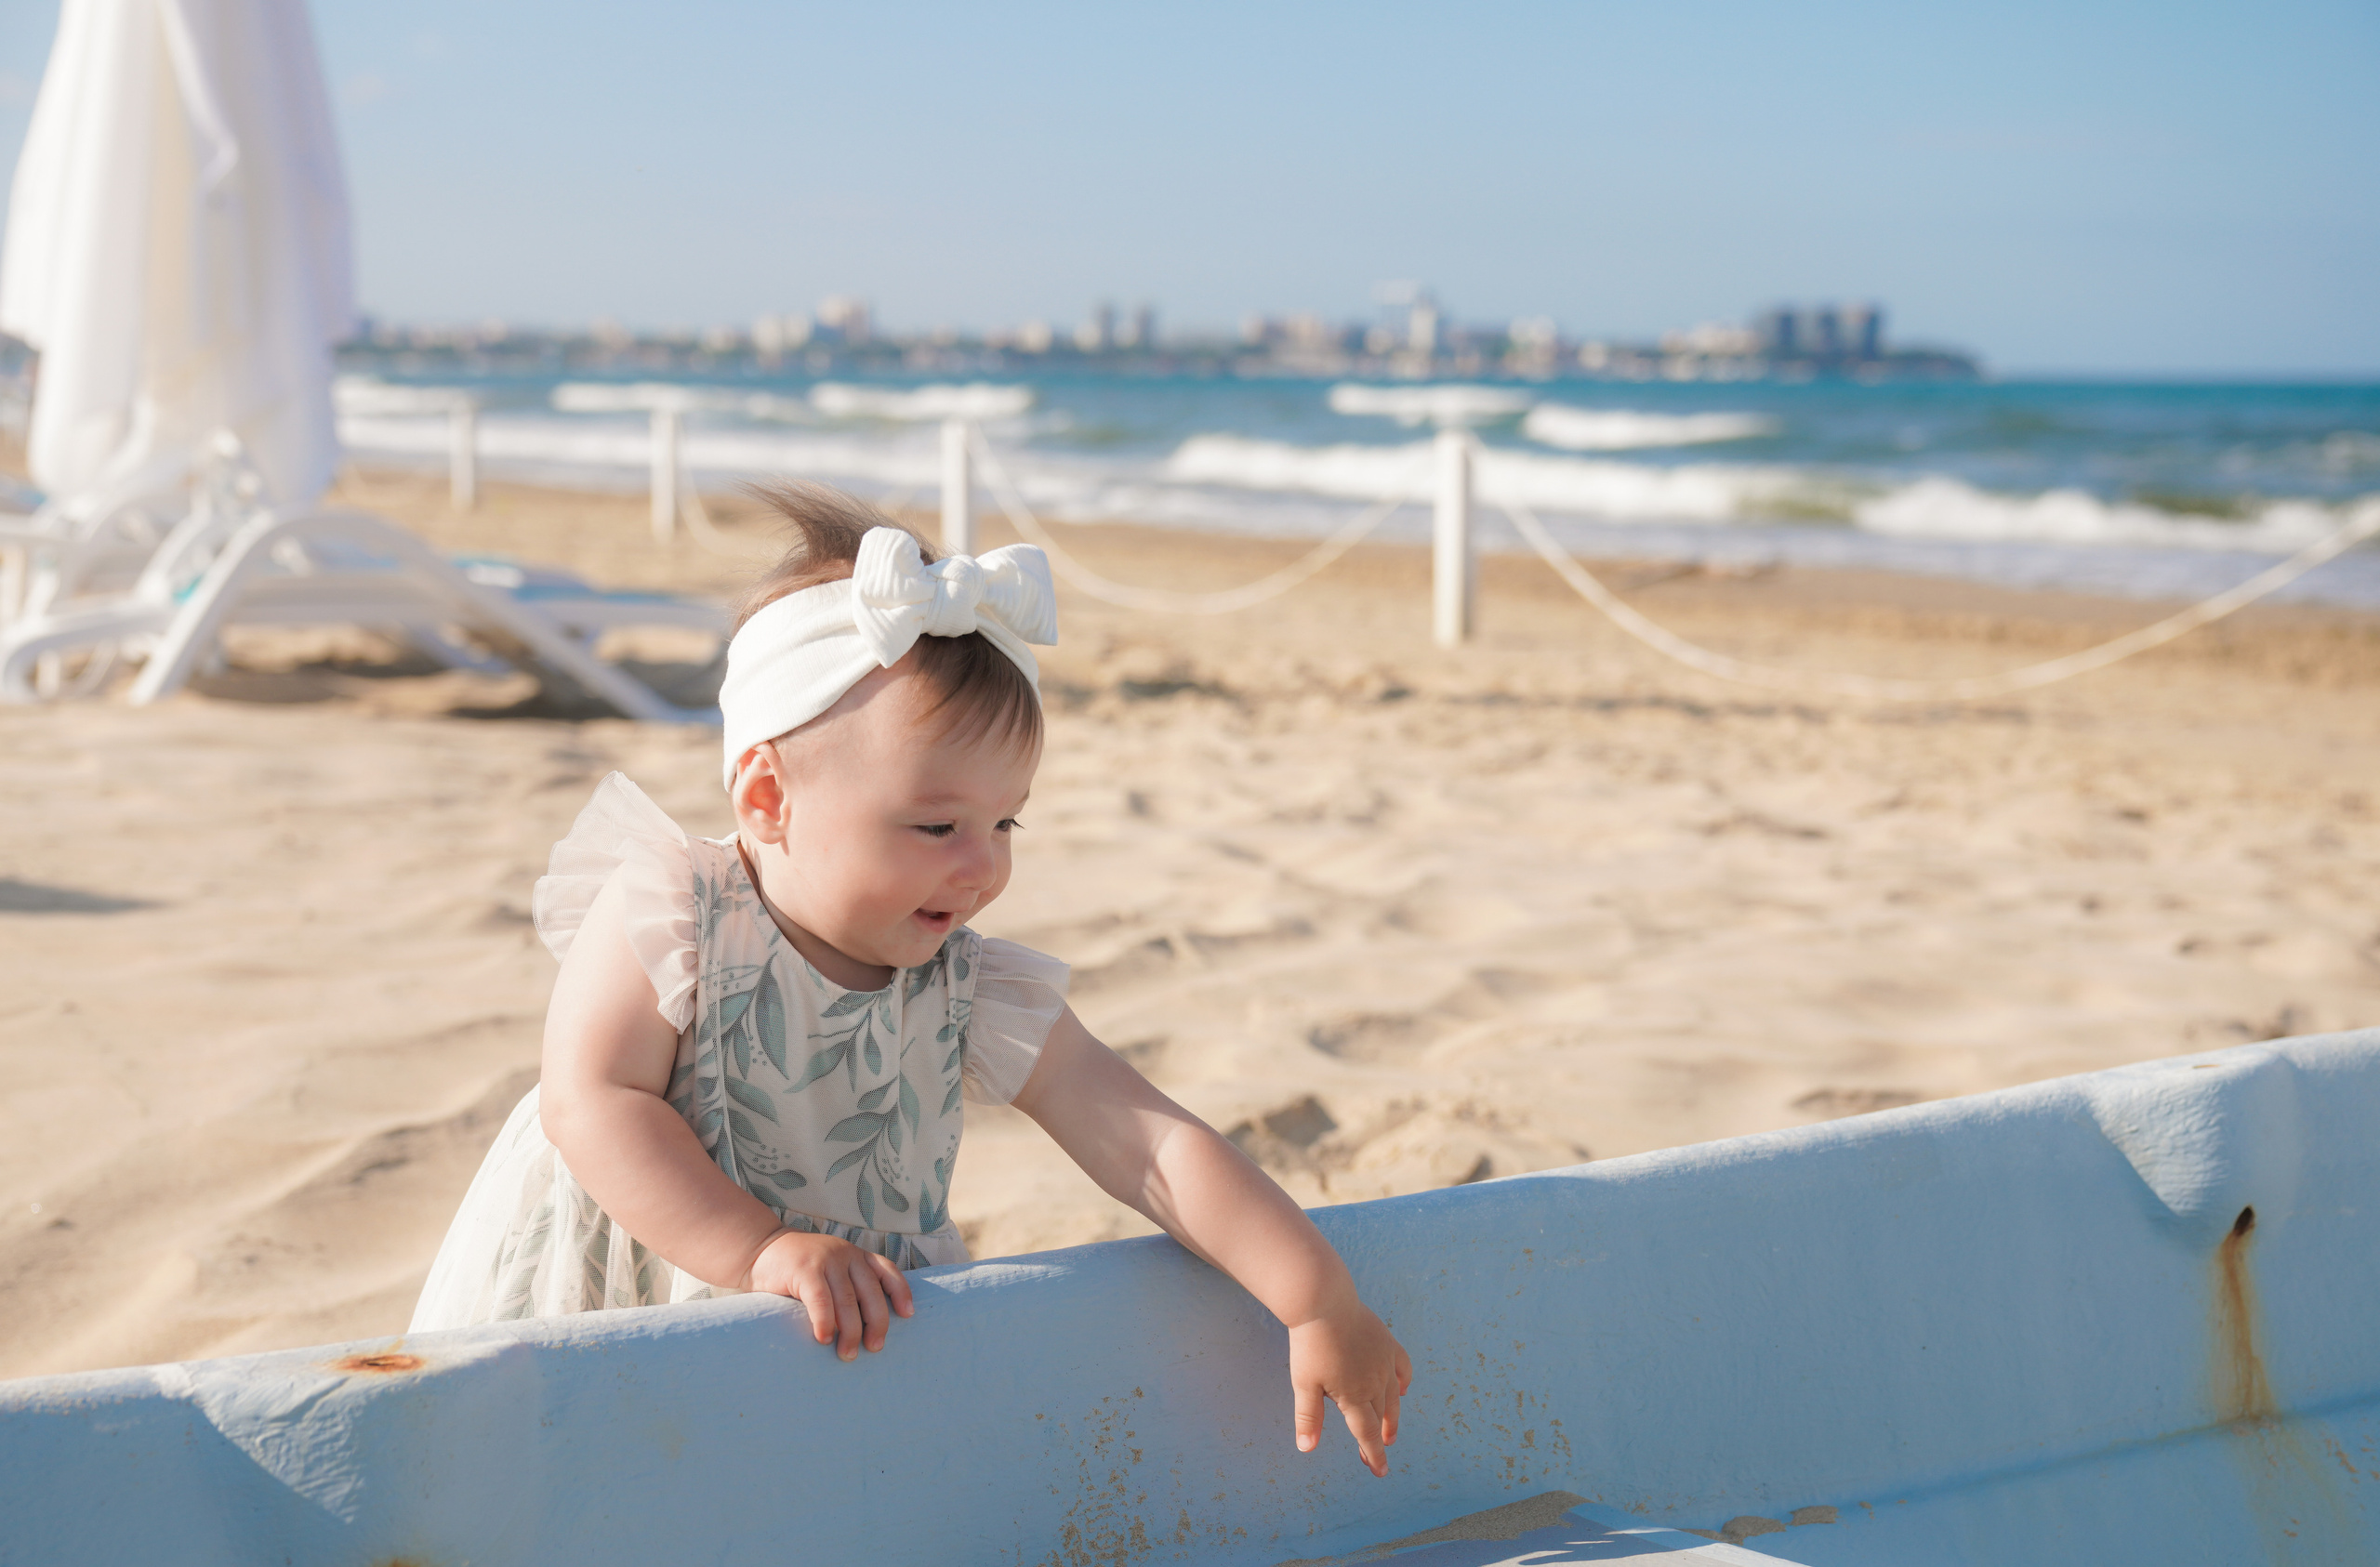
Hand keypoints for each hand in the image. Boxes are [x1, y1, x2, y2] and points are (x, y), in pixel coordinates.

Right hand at [744, 1228, 913, 1360]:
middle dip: (876, 1323)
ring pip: (847, 1300)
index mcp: (856, 1256)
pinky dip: (825, 1322)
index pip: (887, 1271)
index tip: (908, 1315)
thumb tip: (866, 1330)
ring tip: (847, 1354)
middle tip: (874, 1348)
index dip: (900, 1292)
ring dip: (851, 1331)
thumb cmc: (798, 1271)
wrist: (760, 1251)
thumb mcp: (830, 1272)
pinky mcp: (805, 1269)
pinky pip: (821, 1300)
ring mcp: (826, 1259)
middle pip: (871, 1292)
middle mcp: (846, 1254)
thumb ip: (847, 1288)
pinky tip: (824, 1339)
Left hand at [1288, 1304, 1412, 1476]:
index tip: (1380, 1472)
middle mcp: (1374, 1382)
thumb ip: (1308, 1417)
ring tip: (1389, 1432)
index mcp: (1353, 1395)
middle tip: (1376, 1453)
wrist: (1324, 1301)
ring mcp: (1384, 1362)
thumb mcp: (1304, 1383)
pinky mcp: (1387, 1343)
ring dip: (1392, 1417)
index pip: (1366, 1434)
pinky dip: (1404, 1382)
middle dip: (1378, 1439)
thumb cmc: (1310, 1343)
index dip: (1373, 1455)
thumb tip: (1306, 1449)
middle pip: (1379, 1417)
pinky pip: (1403, 1368)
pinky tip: (1402, 1390)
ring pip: (1393, 1397)